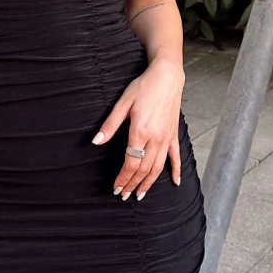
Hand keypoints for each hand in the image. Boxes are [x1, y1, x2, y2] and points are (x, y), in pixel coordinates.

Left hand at [91, 59, 183, 199]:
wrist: (167, 76)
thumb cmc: (143, 87)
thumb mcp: (123, 104)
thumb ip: (110, 125)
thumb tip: (96, 142)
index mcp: (140, 131)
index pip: (131, 163)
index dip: (123, 178)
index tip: (116, 188)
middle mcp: (156, 138)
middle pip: (143, 169)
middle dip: (132, 184)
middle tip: (123, 195)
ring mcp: (167, 138)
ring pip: (158, 167)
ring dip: (149, 183)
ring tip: (140, 195)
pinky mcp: (174, 134)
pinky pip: (175, 156)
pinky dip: (175, 170)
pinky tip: (175, 182)